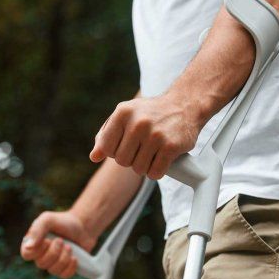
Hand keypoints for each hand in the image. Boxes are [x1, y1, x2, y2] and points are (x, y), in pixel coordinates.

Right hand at [20, 210, 96, 278]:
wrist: (82, 226)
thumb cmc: (63, 221)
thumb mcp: (48, 219)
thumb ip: (36, 230)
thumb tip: (28, 247)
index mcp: (33, 244)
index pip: (26, 255)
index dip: (37, 251)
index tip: (47, 240)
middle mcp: (40, 255)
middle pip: (41, 264)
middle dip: (54, 252)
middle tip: (61, 240)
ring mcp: (52, 263)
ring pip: (53, 270)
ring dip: (64, 257)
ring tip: (69, 246)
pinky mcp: (64, 269)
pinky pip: (64, 275)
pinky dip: (70, 266)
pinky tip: (75, 257)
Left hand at [89, 94, 207, 179]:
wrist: (185, 105)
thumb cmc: (151, 113)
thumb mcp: (125, 115)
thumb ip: (106, 134)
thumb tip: (94, 157)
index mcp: (123, 113)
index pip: (106, 148)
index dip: (115, 152)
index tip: (126, 145)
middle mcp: (138, 123)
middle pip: (122, 161)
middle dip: (131, 159)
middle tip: (142, 149)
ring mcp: (155, 135)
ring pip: (138, 169)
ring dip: (145, 166)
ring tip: (152, 153)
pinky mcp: (171, 146)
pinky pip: (155, 173)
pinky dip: (157, 171)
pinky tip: (161, 160)